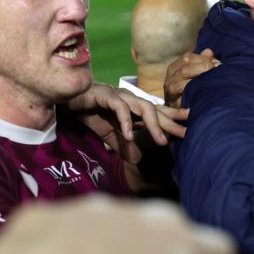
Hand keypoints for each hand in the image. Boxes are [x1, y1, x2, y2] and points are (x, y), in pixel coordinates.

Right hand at [67, 82, 187, 159]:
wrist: (64, 101)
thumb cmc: (88, 112)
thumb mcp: (108, 134)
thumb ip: (123, 145)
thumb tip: (138, 160)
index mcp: (132, 106)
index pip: (157, 111)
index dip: (173, 117)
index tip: (189, 125)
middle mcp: (129, 98)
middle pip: (155, 109)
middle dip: (171, 121)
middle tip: (185, 133)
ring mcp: (118, 95)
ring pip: (142, 106)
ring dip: (153, 124)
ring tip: (161, 141)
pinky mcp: (104, 94)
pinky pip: (119, 107)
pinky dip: (126, 121)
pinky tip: (130, 135)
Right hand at [164, 47, 218, 107]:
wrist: (183, 116)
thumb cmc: (193, 93)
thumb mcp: (197, 75)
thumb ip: (203, 62)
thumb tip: (209, 51)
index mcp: (174, 69)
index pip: (187, 58)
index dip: (203, 59)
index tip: (216, 64)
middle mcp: (169, 78)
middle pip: (185, 67)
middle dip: (204, 67)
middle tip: (218, 70)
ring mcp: (170, 91)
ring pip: (184, 77)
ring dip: (201, 77)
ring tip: (214, 79)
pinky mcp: (175, 102)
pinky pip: (184, 93)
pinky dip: (196, 90)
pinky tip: (207, 90)